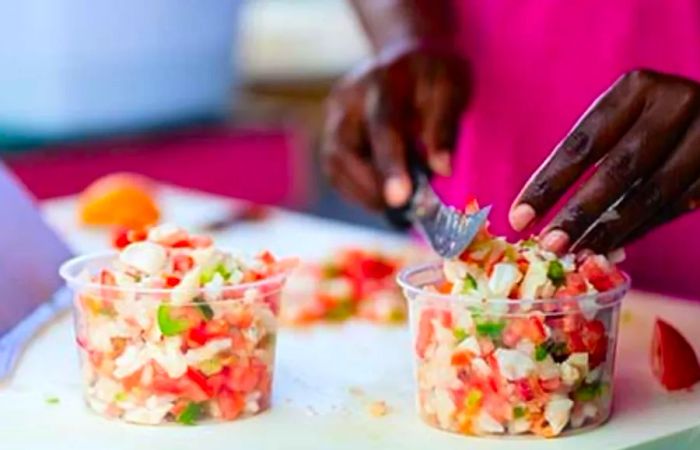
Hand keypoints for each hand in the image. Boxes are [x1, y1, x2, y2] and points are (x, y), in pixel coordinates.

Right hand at [322, 44, 469, 209]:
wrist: (407, 57)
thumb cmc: (433, 74)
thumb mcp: (451, 88)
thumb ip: (444, 126)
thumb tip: (440, 169)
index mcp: (382, 81)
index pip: (383, 127)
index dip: (390, 165)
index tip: (399, 199)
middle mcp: (348, 97)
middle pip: (343, 150)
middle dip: (370, 187)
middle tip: (401, 208)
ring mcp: (334, 115)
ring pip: (334, 164)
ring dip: (362, 193)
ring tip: (393, 205)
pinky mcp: (331, 131)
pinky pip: (335, 169)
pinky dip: (356, 189)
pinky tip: (380, 194)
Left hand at [510, 69, 699, 253]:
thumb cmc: (654, 116)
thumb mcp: (623, 115)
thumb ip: (592, 152)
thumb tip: (540, 214)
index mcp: (637, 87)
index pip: (582, 144)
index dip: (548, 184)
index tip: (518, 217)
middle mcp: (676, 104)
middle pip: (618, 170)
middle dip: (579, 213)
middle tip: (550, 245)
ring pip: (651, 194)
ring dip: (610, 230)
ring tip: (579, 255)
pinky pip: (675, 207)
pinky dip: (641, 230)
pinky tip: (614, 246)